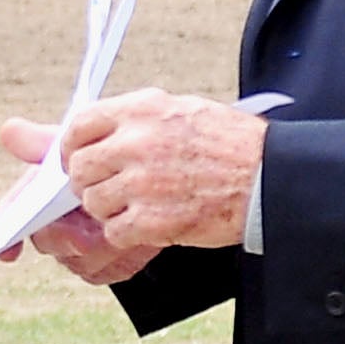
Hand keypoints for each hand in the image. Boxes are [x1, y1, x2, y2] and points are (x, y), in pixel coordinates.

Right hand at [0, 118, 153, 283]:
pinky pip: (103, 272)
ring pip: (76, 261)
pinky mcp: (106, 265)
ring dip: (98, 248)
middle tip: (83, 237)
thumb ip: (46, 142)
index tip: (6, 247)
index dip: (3, 233)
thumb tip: (8, 129)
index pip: (12, 213)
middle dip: (62, 238)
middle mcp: (53, 225)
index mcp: (39, 194)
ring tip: (118, 231)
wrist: (160, 180)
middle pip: (45, 241)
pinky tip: (133, 245)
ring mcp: (78, 248)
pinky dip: (118, 260)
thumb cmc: (112, 157)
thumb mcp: (83, 144)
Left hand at [60, 88, 264, 251]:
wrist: (271, 178)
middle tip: (110, 188)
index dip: (73, 147)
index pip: (80, 126)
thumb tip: (90, 134)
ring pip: (93, 202)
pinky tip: (152, 222)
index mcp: (142, 110)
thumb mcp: (181, 111)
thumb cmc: (231, 144)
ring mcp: (142, 183)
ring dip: (109, 209)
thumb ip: (133, 120)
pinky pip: (113, 231)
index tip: (78, 158)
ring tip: (139, 204)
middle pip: (80, 169)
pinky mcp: (152, 220)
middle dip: (89, 182)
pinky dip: (127, 233)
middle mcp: (137, 143)